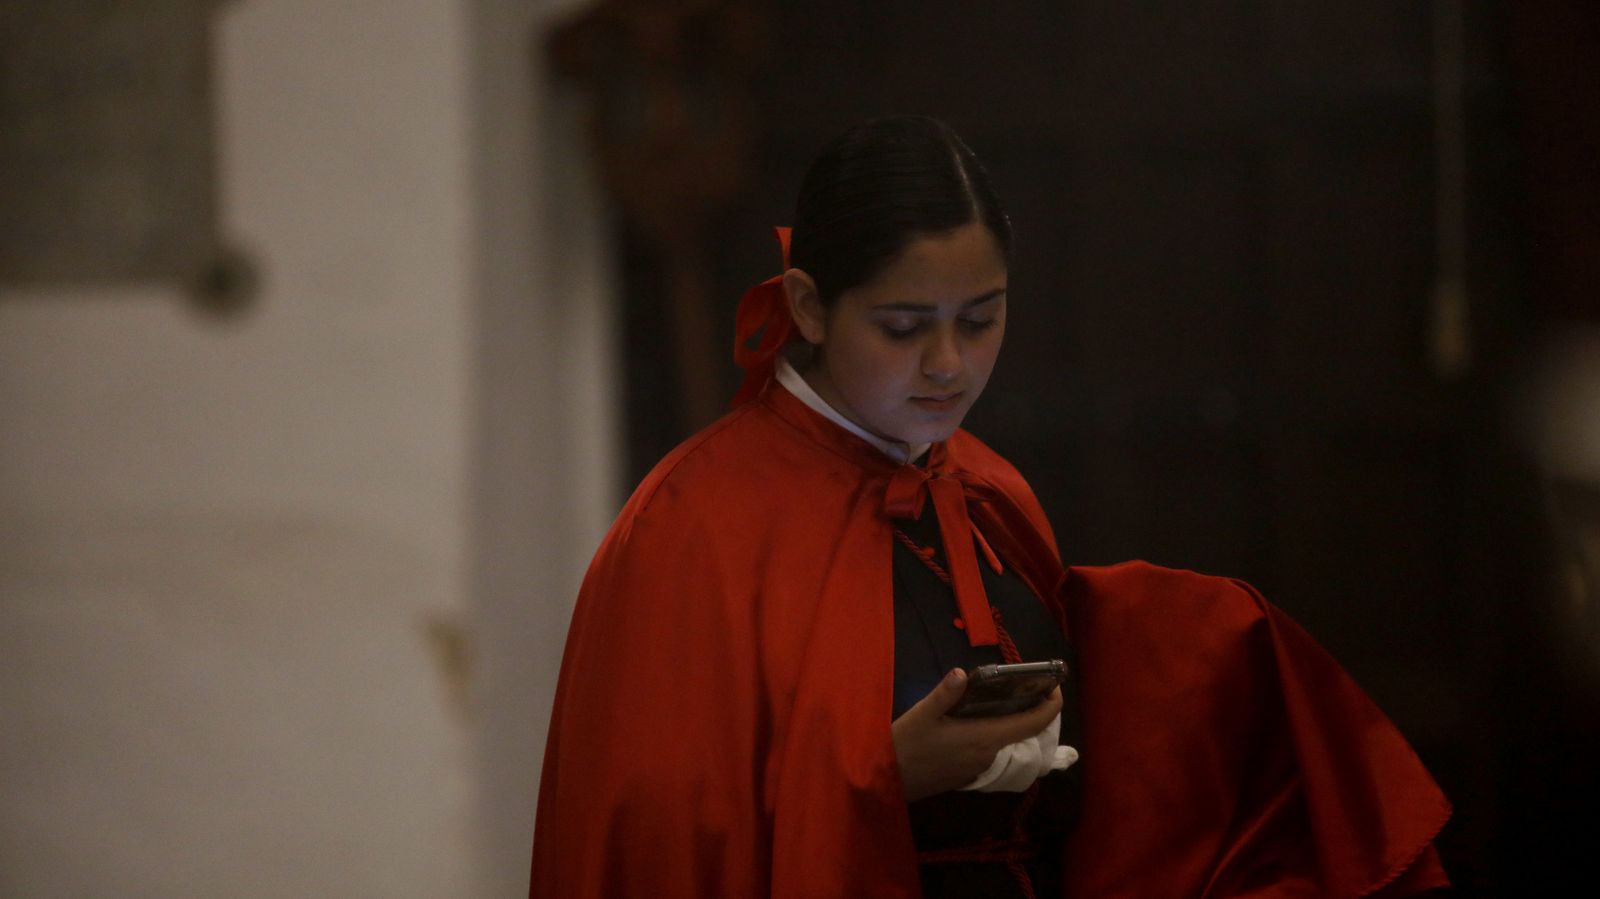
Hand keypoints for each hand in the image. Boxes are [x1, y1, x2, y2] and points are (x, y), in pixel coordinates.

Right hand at [890, 668, 1063, 802]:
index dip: (1051, 706)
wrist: (887, 782)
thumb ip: (945, 693)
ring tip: (999, 693)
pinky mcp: (968, 772)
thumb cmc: (906, 746)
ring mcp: (979, 766)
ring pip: (1005, 738)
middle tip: (1022, 681)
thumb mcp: (922, 714)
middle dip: (1029, 706)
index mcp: (983, 738)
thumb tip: (962, 673)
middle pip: (1021, 730)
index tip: (1054, 686)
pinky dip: (992, 730)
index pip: (1032, 724)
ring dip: (1009, 718)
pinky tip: (975, 715)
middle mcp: (988, 754)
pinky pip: (990, 747)